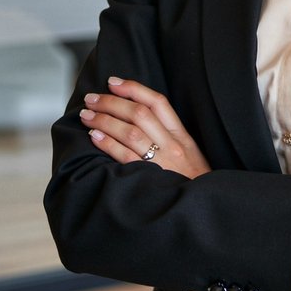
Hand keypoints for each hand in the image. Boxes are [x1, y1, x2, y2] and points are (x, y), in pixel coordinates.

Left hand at [79, 77, 211, 178]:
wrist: (203, 209)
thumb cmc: (193, 182)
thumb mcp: (189, 153)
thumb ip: (169, 136)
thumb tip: (137, 118)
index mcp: (182, 135)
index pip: (158, 102)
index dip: (133, 89)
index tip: (113, 82)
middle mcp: (172, 144)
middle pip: (139, 113)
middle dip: (112, 102)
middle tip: (91, 98)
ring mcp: (162, 161)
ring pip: (130, 131)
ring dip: (104, 120)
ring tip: (87, 115)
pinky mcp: (150, 178)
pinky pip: (125, 156)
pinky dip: (108, 143)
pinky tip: (94, 136)